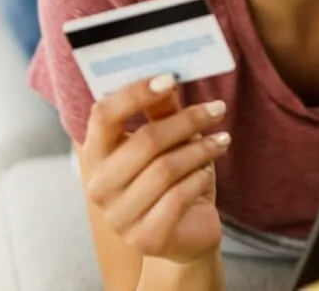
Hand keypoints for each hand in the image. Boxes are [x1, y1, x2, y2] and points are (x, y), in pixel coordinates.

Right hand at [79, 73, 230, 264]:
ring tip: (221, 141)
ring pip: (165, 168)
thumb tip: (168, 79)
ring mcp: (119, 217)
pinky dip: (200, 178)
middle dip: (187, 120)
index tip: (170, 79)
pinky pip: (178, 197)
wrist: (185, 235)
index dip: (135, 93)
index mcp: (97, 155)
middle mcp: (99, 187)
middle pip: (144, 140)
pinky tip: (208, 173)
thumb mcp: (169, 141)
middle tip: (217, 109)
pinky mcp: (145, 238)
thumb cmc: (173, 181)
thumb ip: (162, 111)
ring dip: (201, 149)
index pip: (103, 115)